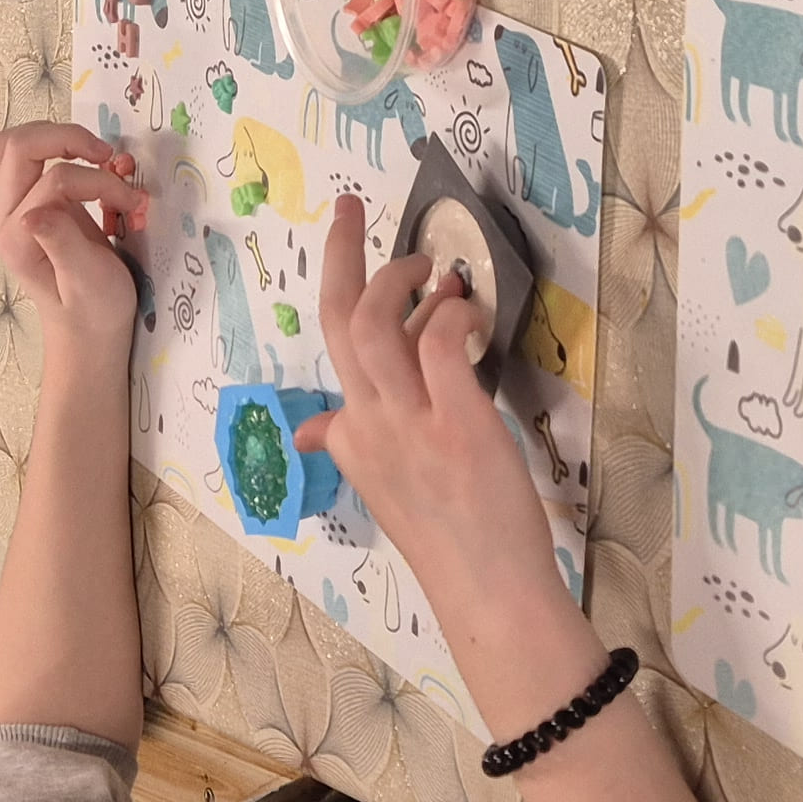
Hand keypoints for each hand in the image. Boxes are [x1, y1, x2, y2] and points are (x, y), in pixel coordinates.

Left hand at [0, 126, 143, 349]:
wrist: (87, 332)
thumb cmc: (94, 311)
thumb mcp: (88, 283)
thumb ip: (62, 245)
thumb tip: (33, 216)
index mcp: (20, 238)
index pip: (56, 179)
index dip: (101, 183)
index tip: (134, 204)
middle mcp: (8, 217)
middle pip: (18, 147)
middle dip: (67, 139)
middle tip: (107, 156)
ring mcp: (15, 207)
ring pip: (14, 145)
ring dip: (57, 137)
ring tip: (96, 155)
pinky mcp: (31, 202)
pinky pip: (28, 157)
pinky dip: (56, 148)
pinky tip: (87, 165)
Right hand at [297, 194, 556, 608]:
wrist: (486, 592)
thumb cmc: (447, 539)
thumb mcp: (385, 488)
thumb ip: (351, 446)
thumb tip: (316, 426)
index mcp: (351, 436)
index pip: (334, 350)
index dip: (351, 297)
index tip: (368, 267)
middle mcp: (369, 423)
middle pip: (339, 318)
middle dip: (342, 252)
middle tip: (355, 210)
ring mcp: (410, 421)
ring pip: (378, 322)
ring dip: (403, 279)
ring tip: (433, 268)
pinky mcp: (458, 421)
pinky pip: (443, 344)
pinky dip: (457, 318)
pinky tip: (475, 317)